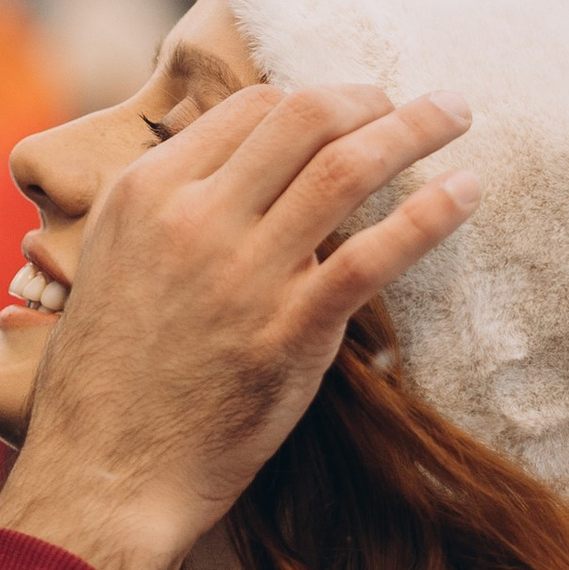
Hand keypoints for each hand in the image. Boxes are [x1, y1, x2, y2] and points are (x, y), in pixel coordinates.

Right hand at [0, 81, 476, 569]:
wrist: (102, 473)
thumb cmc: (102, 382)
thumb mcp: (106, 266)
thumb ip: (163, 216)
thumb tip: (222, 178)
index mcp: (145, 193)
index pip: (248, 109)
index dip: (307, 102)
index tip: (344, 113)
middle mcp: (193, 218)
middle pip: (303, 117)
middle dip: (369, 96)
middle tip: (407, 101)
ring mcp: (244, 273)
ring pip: (346, 167)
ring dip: (413, 128)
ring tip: (454, 113)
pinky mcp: (289, 332)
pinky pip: (375, 255)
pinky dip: (430, 213)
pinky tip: (467, 190)